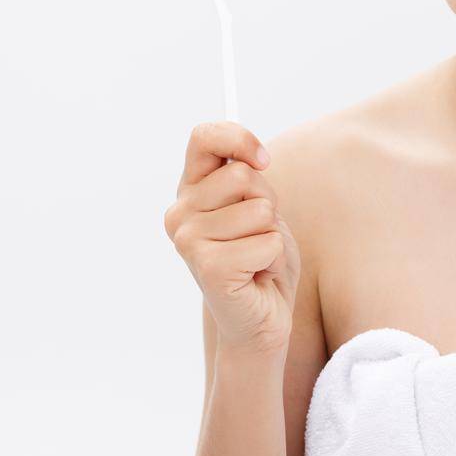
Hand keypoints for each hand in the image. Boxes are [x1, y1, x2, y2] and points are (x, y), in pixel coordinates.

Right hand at [163, 121, 299, 356]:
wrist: (262, 319)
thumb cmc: (261, 258)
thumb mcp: (257, 205)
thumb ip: (246, 177)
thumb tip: (252, 159)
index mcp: (189, 191)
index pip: (203, 137)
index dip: (239, 139)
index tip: (263, 159)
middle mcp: (180, 214)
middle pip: (243, 175)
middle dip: (268, 202)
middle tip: (257, 234)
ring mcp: (189, 241)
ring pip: (260, 210)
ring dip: (272, 235)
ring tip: (256, 257)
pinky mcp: (210, 268)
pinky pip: (268, 242)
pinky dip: (275, 258)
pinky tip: (258, 276)